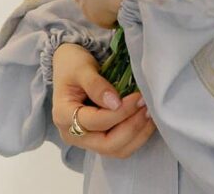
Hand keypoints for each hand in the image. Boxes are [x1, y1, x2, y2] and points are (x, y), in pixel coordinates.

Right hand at [51, 43, 154, 159]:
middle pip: (107, 144)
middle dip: (132, 128)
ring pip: (116, 150)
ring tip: (150, 113)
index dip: (120, 112)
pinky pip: (120, 146)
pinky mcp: (98, 139)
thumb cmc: (73, 64)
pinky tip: (146, 120)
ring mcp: (86, 141)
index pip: (96, 122)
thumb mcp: (81, 68)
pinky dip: (137, 136)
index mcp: (63, 116)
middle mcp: (72, 134)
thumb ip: (96, 85)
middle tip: (147, 107)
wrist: (68, 65)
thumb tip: (115, 103)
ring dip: (137, 135)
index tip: (138, 97)